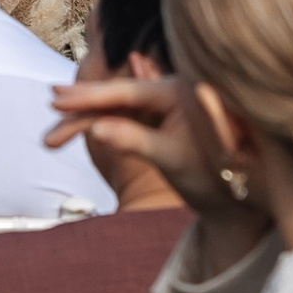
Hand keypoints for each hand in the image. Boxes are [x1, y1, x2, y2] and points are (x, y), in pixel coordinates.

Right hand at [46, 68, 243, 218]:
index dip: (90, 96)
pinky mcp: (167, 123)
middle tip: (51, 100)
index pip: (127, 92)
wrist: (241, 201)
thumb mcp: (173, 159)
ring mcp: (170, 108)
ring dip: (91, 120)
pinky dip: (106, 126)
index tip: (59, 99)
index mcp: (180, 93)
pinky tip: (86, 124)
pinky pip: (130, 120)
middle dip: (84, 103)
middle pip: (120, 96)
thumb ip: (134, 139)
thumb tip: (96, 128)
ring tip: (58, 133)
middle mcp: (174, 94)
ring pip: (122, 110)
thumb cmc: (216, 178)